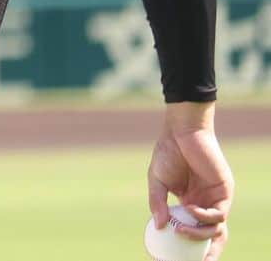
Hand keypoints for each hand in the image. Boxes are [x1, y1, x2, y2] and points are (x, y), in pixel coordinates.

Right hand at [148, 101, 233, 260]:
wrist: (181, 131)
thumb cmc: (168, 152)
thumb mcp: (156, 181)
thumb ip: (157, 203)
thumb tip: (158, 226)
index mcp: (190, 204)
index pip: (195, 231)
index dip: (190, 246)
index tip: (175, 256)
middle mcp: (205, 205)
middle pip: (211, 237)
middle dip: (205, 253)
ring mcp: (215, 199)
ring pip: (217, 230)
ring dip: (200, 235)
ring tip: (180, 230)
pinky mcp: (224, 192)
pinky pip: (219, 214)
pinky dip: (204, 217)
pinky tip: (189, 207)